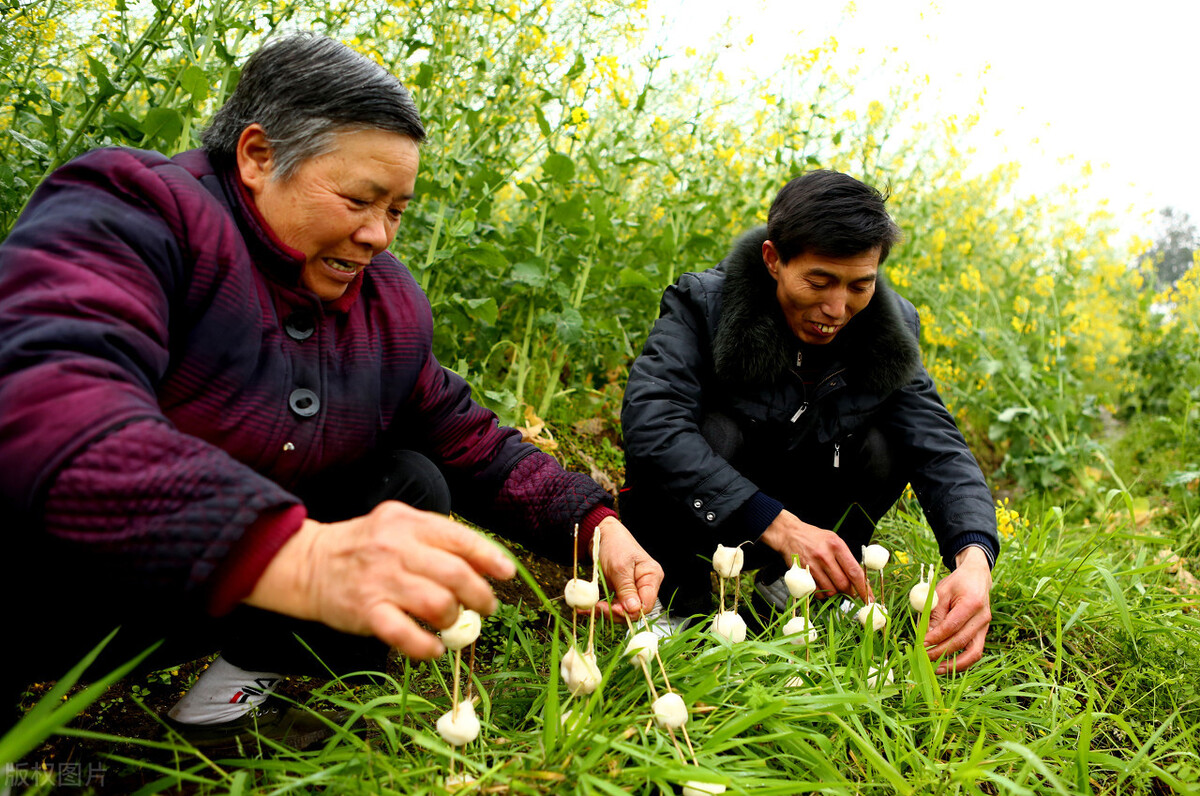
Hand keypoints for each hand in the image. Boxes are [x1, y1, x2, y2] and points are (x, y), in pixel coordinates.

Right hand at [246, 501, 515, 658]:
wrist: (308, 563)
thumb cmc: (364, 547)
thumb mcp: (399, 527)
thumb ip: (437, 541)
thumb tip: (484, 566)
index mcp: (409, 523)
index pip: (461, 539)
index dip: (490, 559)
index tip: (506, 574)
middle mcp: (397, 548)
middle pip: (457, 575)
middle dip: (480, 596)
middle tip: (485, 607)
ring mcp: (381, 580)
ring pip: (438, 604)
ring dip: (454, 619)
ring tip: (452, 623)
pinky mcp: (366, 611)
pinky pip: (406, 635)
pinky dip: (428, 647)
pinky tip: (435, 649)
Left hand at [590, 516, 663, 619]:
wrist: (603, 535)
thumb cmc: (615, 544)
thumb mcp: (619, 567)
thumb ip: (626, 589)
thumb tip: (633, 610)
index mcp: (651, 577)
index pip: (646, 604)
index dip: (630, 612)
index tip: (612, 610)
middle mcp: (645, 585)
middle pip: (634, 610)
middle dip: (615, 613)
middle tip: (596, 609)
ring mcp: (634, 588)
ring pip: (623, 610)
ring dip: (606, 612)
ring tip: (587, 608)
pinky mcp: (622, 591)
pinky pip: (615, 605)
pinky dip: (602, 607)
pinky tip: (589, 607)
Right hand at [759, 509, 871, 601]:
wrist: (789, 534)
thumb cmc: (815, 538)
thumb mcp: (834, 540)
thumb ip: (846, 558)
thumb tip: (858, 580)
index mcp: (836, 546)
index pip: (854, 571)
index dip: (864, 588)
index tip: (869, 598)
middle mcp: (825, 556)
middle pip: (843, 584)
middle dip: (850, 592)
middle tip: (850, 592)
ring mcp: (812, 566)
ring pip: (831, 590)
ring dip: (836, 593)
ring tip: (834, 586)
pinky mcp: (802, 574)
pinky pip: (817, 592)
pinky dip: (823, 594)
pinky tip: (822, 586)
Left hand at [924, 546, 992, 673]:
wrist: (977, 577)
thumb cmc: (956, 583)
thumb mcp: (941, 592)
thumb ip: (933, 613)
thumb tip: (925, 635)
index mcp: (972, 603)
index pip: (952, 626)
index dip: (936, 637)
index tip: (921, 643)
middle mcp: (982, 617)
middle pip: (961, 641)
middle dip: (941, 652)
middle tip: (924, 656)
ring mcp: (985, 627)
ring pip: (973, 653)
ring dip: (954, 664)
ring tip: (936, 669)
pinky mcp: (983, 634)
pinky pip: (975, 652)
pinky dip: (962, 662)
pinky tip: (947, 665)